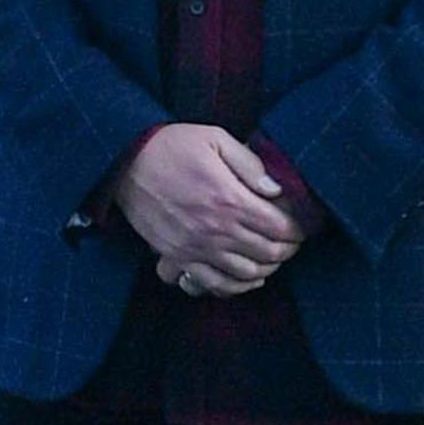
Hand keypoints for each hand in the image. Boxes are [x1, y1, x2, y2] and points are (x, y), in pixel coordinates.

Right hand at [115, 126, 302, 295]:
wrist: (122, 162)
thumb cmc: (170, 145)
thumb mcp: (214, 138)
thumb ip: (249, 164)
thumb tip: (276, 190)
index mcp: (229, 199)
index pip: (279, 227)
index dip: (298, 230)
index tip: (301, 225)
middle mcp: (216, 229)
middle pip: (269, 253)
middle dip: (287, 250)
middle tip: (291, 242)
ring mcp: (196, 247)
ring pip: (247, 273)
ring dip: (267, 269)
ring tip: (272, 257)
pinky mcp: (178, 256)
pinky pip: (215, 283)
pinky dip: (237, 286)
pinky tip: (248, 278)